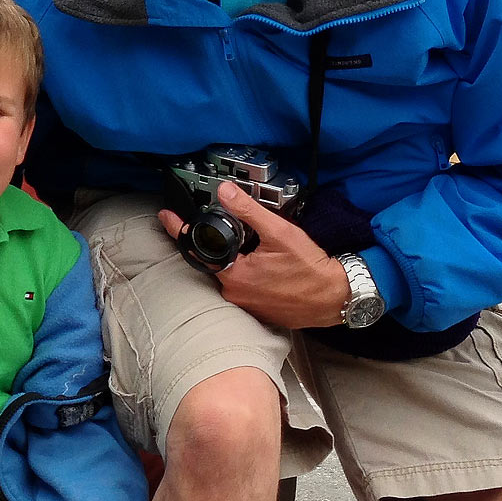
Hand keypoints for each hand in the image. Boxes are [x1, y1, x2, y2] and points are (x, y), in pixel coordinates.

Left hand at [159, 181, 349, 328]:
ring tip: (256, 246)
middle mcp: (235, 293)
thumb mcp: (279, 233)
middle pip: (213, 261)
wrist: (335, 298)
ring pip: (228, 273)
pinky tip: (263, 263)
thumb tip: (226, 193)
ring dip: (233, 256)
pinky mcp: (256, 308)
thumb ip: (249, 212)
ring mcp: (245, 303)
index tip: (166, 216)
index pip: (198, 249)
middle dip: (215, 242)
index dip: (180, 230)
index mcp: (235, 276)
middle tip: (226, 225)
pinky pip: (242, 285)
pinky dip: (245, 270)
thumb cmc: (311, 269)